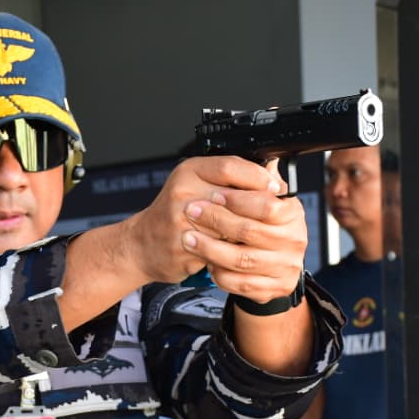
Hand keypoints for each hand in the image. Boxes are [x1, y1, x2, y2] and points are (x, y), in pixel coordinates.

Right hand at [122, 156, 289, 285]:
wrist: (142, 245)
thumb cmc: (174, 213)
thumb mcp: (197, 183)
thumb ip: (231, 176)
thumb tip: (271, 168)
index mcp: (189, 171)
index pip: (230, 167)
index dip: (258, 177)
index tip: (275, 187)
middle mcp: (183, 192)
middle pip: (234, 197)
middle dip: (259, 208)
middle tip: (276, 215)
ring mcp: (181, 220)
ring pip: (230, 227)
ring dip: (248, 233)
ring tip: (263, 234)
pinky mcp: (184, 246)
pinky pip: (220, 249)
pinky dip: (233, 251)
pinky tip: (240, 250)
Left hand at [181, 158, 306, 303]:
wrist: (269, 267)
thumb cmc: (259, 227)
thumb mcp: (262, 200)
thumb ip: (255, 182)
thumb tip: (260, 158)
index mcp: (293, 213)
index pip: (267, 205)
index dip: (238, 200)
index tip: (214, 194)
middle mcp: (294, 241)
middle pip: (250, 231)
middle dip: (216, 220)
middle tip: (191, 212)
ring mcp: (285, 266)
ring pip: (241, 259)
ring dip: (211, 248)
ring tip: (189, 238)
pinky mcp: (273, 288)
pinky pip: (241, 283)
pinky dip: (220, 274)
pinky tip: (206, 263)